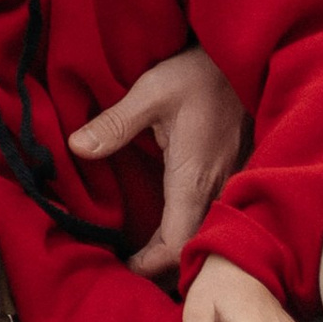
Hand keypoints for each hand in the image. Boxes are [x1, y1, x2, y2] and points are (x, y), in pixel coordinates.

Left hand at [70, 44, 243, 273]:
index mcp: (193, 177)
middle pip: (192, 248)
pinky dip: (191, 230)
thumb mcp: (152, 92)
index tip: (126, 267)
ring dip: (177, 248)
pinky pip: (212, 215)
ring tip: (144, 253)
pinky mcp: (231, 172)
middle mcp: (215, 187)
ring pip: (204, 233)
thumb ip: (115, 124)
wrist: (245, 54)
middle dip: (163, 266)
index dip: (153, 264)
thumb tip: (76, 147)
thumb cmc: (200, 72)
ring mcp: (228, 182)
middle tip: (128, 266)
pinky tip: (169, 223)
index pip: (177, 243)